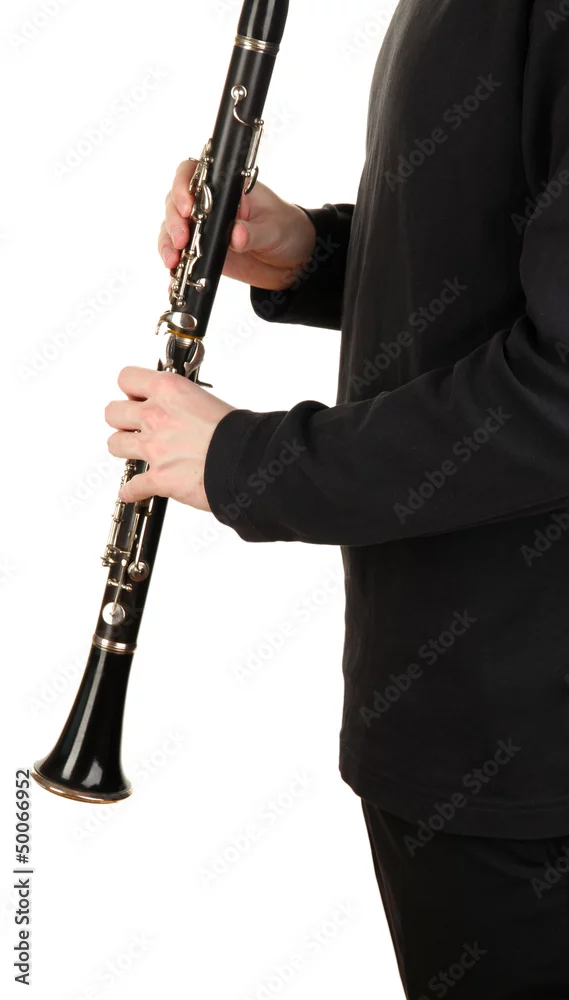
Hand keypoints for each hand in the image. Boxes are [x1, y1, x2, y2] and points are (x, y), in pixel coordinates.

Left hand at [105, 366, 235, 508]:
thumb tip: (184, 414)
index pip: (127, 378)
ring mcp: (154, 448)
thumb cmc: (239, 432)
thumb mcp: (208, 401)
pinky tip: (135, 491)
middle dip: (121, 420)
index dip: (130, 389)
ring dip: (124, 449)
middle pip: (113, 412)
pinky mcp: (159, 478)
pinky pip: (132, 486)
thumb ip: (185, 406)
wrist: (248, 460)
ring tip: (136, 453)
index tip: (137, 397)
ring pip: (114, 444)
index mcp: (170, 391)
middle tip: (133, 426)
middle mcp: (156, 417)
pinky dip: (132, 491)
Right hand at [158, 160, 316, 290]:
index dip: (183, 186)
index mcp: (226, 188)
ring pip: (171, 230)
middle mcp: (208, 205)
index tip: (187, 208)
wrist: (291, 260)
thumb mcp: (274, 229)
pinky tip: (172, 283)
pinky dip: (174, 269)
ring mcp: (202, 229)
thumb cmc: (285, 230)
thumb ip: (254, 232)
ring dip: (167, 244)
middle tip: (181, 241)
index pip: (193, 174)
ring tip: (172, 262)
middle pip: (175, 203)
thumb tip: (236, 235)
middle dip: (173, 222)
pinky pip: (180, 257)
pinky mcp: (201, 252)